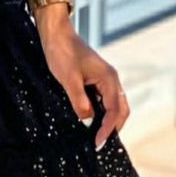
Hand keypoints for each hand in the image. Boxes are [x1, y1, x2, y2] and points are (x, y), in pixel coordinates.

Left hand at [35, 15, 128, 149]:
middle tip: (100, 143)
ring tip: (96, 135)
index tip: (97, 143)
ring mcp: (103, 78)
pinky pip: (103, 99)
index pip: (114, 110)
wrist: (55, 33)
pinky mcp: (94, 78)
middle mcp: (110, 79)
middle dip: (113, 127)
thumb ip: (80, 102)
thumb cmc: (62, 52)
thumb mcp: (69, 79)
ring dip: (107, 120)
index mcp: (109, 78)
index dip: (107, 129)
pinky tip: (90, 119)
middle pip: (120, 109)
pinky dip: (100, 111)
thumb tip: (88, 122)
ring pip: (112, 104)